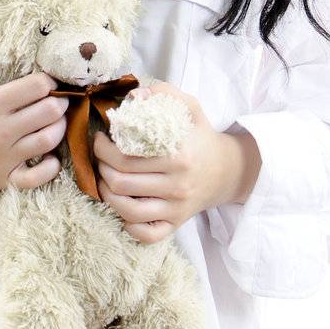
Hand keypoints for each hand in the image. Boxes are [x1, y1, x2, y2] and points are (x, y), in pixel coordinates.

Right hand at [0, 43, 69, 193]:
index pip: (38, 86)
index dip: (47, 79)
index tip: (44, 80)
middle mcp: (0, 132)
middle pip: (51, 111)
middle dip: (59, 100)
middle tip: (54, 98)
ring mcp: (5, 158)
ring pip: (50, 139)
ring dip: (59, 126)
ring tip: (53, 120)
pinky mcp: (6, 178)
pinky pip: (40, 176)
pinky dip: (51, 166)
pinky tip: (49, 155)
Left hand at [92, 81, 261, 243]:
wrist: (229, 171)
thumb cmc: (201, 137)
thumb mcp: (189, 108)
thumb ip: (163, 94)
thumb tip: (134, 96)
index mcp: (178, 155)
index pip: (125, 157)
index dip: (103, 149)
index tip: (100, 140)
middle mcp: (178, 184)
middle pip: (121, 183)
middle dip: (101, 169)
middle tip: (100, 159)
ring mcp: (177, 208)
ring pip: (128, 210)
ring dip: (107, 195)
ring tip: (105, 180)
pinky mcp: (176, 224)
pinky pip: (146, 234)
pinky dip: (129, 225)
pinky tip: (124, 208)